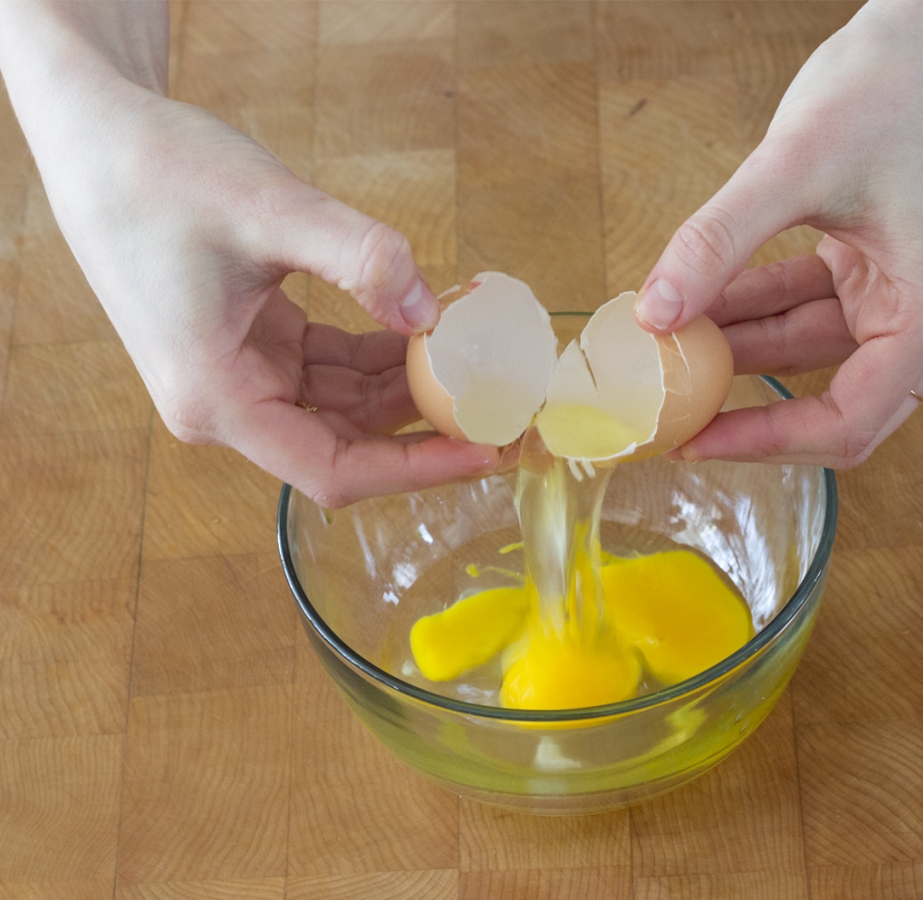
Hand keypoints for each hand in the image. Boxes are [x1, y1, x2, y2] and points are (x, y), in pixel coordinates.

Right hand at [0, 3, 499, 506]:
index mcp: (217, 399)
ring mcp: (240, 378)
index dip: (414, 469)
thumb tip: (432, 312)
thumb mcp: (269, 208)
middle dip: (423, 429)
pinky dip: (381, 353)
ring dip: (408, 387)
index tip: (482, 450)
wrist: (100, 141)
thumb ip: (359, 257)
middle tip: (500, 410)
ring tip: (478, 363)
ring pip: (344, 406)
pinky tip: (428, 331)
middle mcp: (227, 405)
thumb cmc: (159, 174)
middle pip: (345, 444)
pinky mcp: (254, 349)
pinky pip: (332, 369)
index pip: (333, 468)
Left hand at [634, 0, 922, 468]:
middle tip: (675, 419)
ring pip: (806, 353)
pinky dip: (750, 310)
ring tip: (668, 359)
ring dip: (739, 353)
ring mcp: (901, 294)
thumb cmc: (894, 85)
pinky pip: (802, 309)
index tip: (695, 443)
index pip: (849, 421)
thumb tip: (654, 313)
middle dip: (751, 411)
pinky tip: (693, 310)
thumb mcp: (793, 167)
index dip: (765, 442)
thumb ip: (717, 244)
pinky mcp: (872, 268)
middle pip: (833, 406)